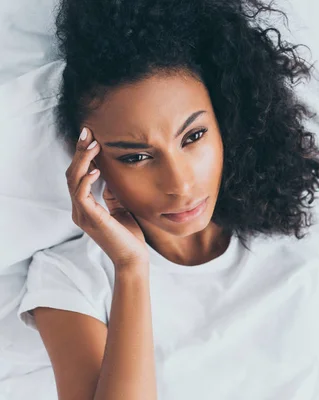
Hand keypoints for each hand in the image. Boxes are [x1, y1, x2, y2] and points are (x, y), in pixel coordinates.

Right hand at [66, 127, 148, 268]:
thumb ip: (112, 193)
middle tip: (88, 132)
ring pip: (73, 181)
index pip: (77, 175)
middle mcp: (79, 210)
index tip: (91, 137)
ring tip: (93, 145)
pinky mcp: (90, 219)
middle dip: (80, 152)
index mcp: (85, 207)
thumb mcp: (121, 208)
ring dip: (83, 160)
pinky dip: (87, 180)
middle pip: (72, 174)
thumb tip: (109, 175)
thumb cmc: (129, 235)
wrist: (134, 258)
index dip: (82, 156)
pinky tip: (97, 170)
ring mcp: (82, 215)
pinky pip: (81, 195)